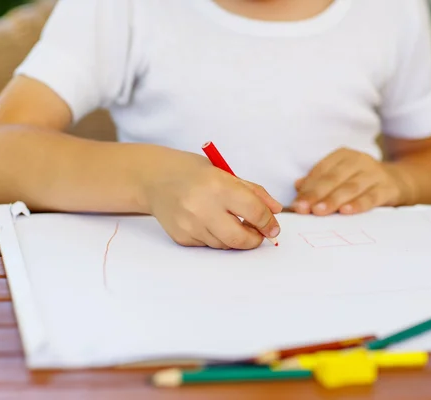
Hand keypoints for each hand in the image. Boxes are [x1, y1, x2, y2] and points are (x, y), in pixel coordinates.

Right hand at [141, 149, 281, 249]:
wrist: (155, 179)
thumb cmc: (194, 173)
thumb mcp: (226, 172)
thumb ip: (254, 192)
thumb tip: (275, 211)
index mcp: (218, 185)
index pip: (254, 211)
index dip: (268, 222)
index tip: (273, 227)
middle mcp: (202, 206)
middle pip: (240, 237)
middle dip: (255, 239)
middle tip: (259, 234)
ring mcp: (190, 224)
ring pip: (225, 244)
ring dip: (235, 238)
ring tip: (233, 223)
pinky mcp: (182, 237)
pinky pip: (209, 245)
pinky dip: (217, 238)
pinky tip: (211, 223)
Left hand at [292, 148, 405, 215]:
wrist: (398, 181)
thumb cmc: (361, 181)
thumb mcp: (340, 177)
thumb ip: (319, 181)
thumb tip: (297, 186)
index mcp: (343, 156)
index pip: (321, 171)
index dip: (307, 187)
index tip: (296, 204)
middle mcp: (358, 160)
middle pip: (333, 178)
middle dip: (316, 194)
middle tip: (303, 209)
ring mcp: (374, 173)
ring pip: (351, 187)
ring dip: (333, 200)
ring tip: (319, 211)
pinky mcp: (388, 188)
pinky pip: (371, 196)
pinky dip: (358, 204)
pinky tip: (346, 211)